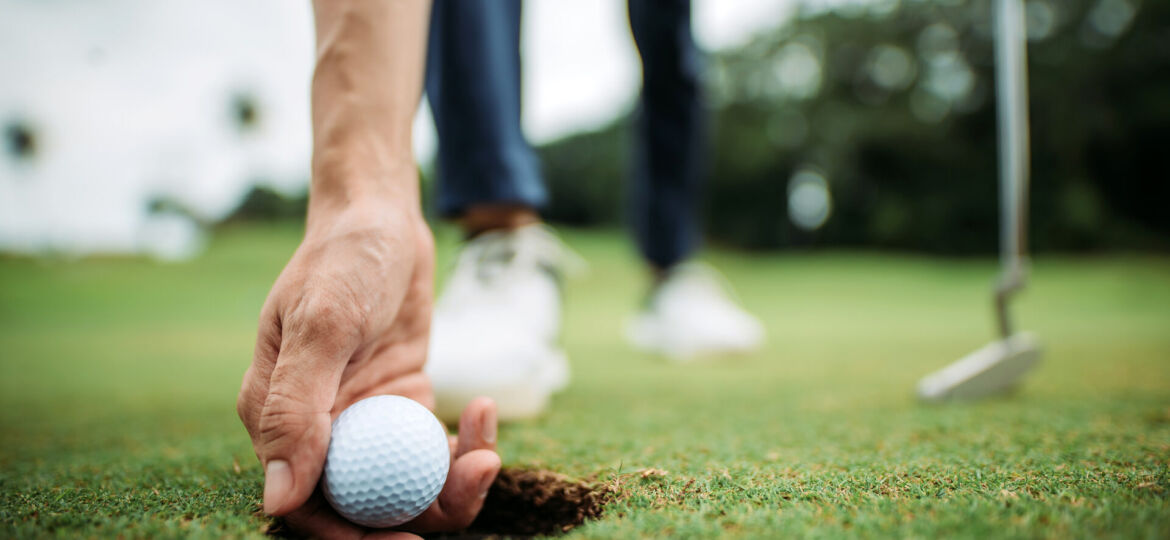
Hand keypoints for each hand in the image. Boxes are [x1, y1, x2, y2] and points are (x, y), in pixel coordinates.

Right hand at [236, 197, 500, 536]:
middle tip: (471, 485)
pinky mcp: (403, 404)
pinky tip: (483, 409)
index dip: (349, 537)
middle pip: (365, 502)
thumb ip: (296, 409)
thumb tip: (279, 498)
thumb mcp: (321, 325)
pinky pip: (434, 448)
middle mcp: (319, 427)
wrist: (381, 219)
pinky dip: (464, 443)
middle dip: (418, 513)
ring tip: (488, 453)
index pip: (306, 503)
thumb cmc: (342, 260)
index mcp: (277, 418)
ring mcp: (365, 419)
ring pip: (406, 483)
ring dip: (452, 481)